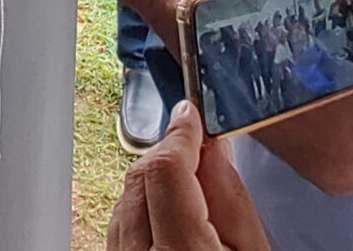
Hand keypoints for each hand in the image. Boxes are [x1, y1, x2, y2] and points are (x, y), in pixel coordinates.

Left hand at [105, 103, 271, 250]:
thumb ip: (232, 199)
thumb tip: (214, 146)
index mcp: (183, 250)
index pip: (166, 168)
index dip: (181, 133)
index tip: (193, 114)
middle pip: (140, 174)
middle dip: (169, 153)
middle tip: (202, 151)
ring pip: (126, 193)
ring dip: (155, 180)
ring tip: (193, 194)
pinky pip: (120, 220)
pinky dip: (144, 205)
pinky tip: (171, 215)